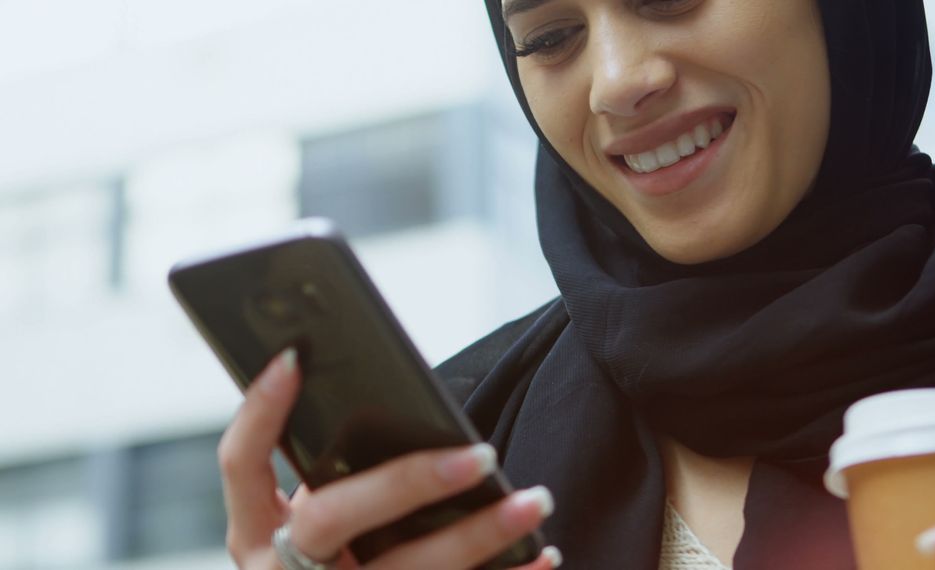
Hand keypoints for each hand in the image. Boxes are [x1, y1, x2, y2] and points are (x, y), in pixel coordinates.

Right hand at [217, 348, 562, 568]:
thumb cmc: (327, 562)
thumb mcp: (312, 522)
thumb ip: (336, 477)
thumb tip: (415, 413)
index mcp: (255, 534)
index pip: (240, 462)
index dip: (259, 410)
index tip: (296, 357)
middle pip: (332, 517)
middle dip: (408, 482)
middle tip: (481, 455)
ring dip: (478, 536)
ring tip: (533, 502)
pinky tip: (543, 556)